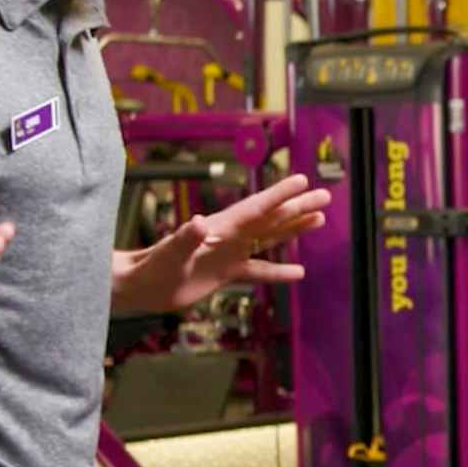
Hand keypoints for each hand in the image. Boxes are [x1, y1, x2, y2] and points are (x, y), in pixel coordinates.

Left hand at [113, 173, 330, 314]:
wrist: (141, 285)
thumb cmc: (152, 267)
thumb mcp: (169, 254)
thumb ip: (186, 238)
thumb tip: (199, 223)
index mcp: (221, 227)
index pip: (257, 208)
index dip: (280, 194)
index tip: (303, 181)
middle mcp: (230, 236)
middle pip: (272, 218)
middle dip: (298, 207)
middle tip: (326, 197)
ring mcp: (230, 253)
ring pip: (270, 238)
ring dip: (294, 229)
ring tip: (320, 221)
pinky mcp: (226, 272)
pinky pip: (258, 270)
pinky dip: (278, 271)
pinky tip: (299, 272)